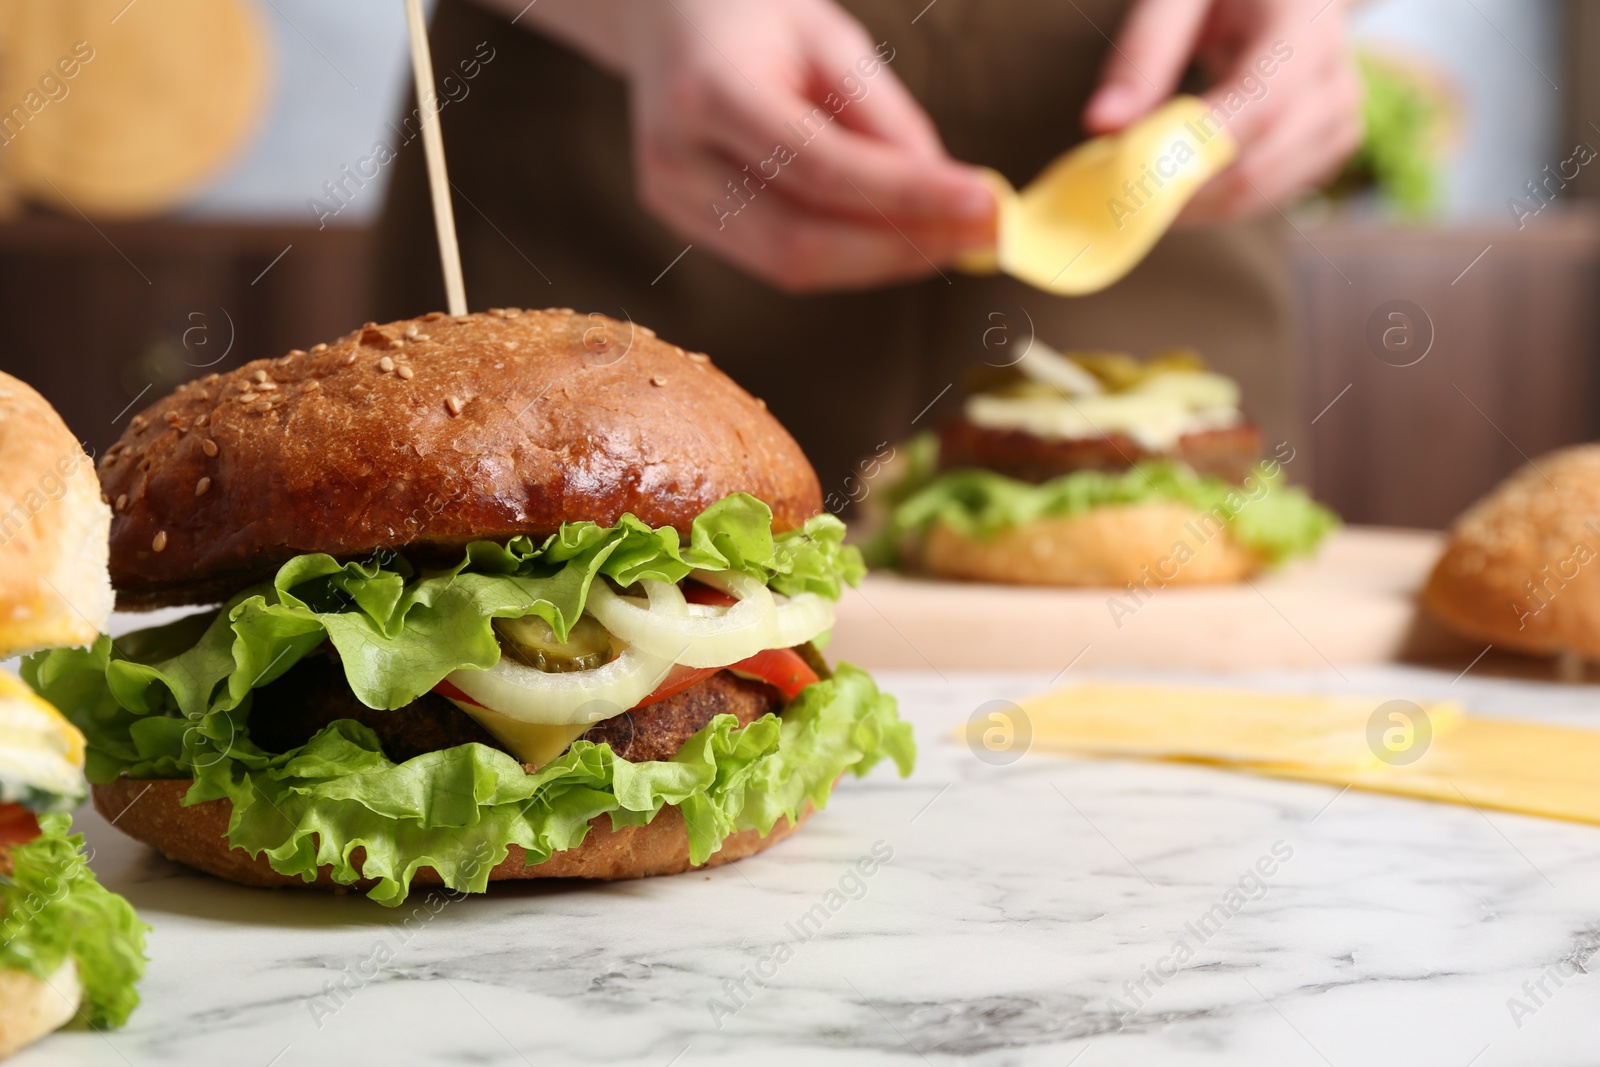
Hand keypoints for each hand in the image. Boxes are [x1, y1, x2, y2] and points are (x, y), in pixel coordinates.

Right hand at [616, 0, 995, 291]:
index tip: (983, 201)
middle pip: (801, 240)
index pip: (819, 168)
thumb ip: (884, 117)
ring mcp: (673, 199)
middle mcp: (676, 158)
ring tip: (950, 239)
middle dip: (900, 247)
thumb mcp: (829, 36)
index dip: (906, 195)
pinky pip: (778, 261)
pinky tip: (896, 237)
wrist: (666, 17)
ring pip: (792, 266)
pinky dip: (848, 258)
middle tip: (980, 235)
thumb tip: (944, 193)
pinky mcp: (683, 223)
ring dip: (882, 263)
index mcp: (708, 92)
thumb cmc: (754, 17)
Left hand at [1083, 0, 1361, 221]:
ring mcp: (1338, 120)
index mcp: (1304, 27)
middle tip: (1112, 184)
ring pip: (1254, 196)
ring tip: (1143, 171)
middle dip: (1174, 189)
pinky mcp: (1329, 149)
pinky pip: (1264, 200)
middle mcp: (1333, 80)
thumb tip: (1101, 124)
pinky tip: (1183, 173)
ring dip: (1188, 202)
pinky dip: (1213, 201)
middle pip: (1253, 166)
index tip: (1131, 176)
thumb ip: (1143, 53)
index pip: (1259, 106)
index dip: (1196, 151)